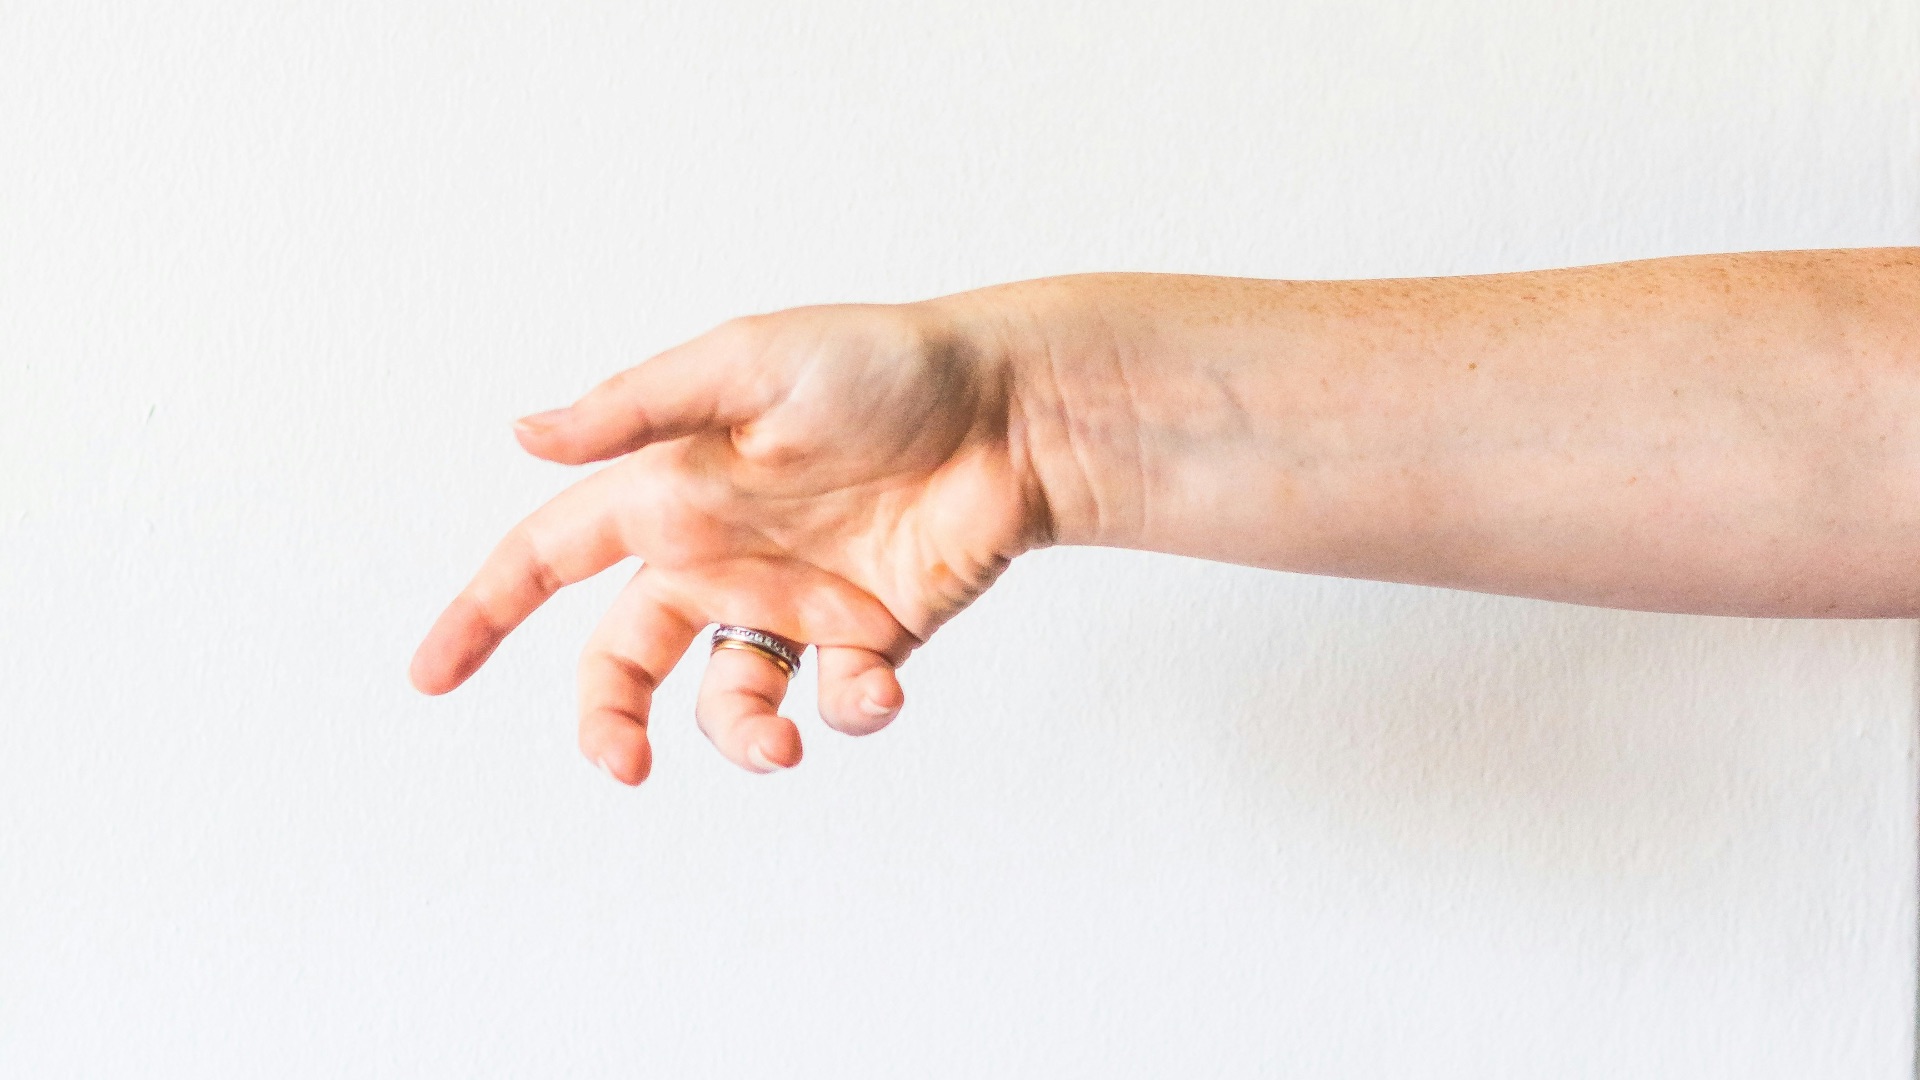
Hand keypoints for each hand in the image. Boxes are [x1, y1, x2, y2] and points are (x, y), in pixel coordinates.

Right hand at [408, 301, 1048, 783]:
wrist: (1012, 411)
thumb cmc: (882, 365)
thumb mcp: (747, 364)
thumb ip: (638, 409)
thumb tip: (523, 434)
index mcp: (672, 494)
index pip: (550, 558)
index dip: (483, 612)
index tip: (428, 676)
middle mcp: (721, 555)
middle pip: (624, 660)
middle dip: (606, 721)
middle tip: (622, 764)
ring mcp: (793, 601)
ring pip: (726, 702)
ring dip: (741, 742)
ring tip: (783, 743)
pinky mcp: (867, 636)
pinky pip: (834, 700)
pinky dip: (852, 710)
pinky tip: (881, 681)